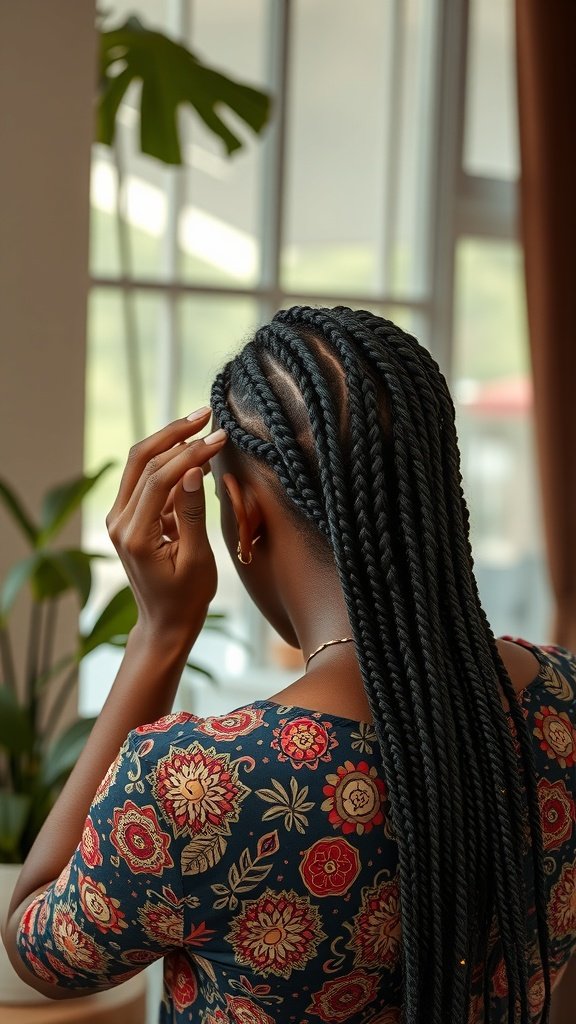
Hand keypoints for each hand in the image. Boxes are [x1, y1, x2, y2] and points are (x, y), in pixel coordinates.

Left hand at [106, 409, 226, 642]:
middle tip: (206, 414)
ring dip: (170, 442)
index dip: (190, 453)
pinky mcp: (128, 517)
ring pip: (141, 465)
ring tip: (203, 425)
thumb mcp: (197, 559)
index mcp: (135, 535)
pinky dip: (169, 463)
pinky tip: (195, 453)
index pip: (159, 478)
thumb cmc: (186, 598)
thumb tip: (193, 470)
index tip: (219, 437)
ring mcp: (119, 518)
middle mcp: (119, 522)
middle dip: (174, 433)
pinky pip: (146, 480)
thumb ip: (193, 514)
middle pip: (142, 460)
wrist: (165, 623)